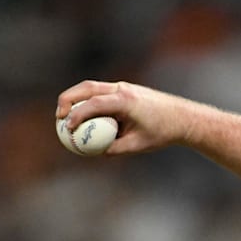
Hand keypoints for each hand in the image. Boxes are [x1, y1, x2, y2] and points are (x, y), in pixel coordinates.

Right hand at [55, 80, 198, 154]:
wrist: (183, 118)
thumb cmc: (163, 133)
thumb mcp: (139, 145)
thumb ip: (116, 149)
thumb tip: (95, 153)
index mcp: (126, 101)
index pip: (94, 104)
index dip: (77, 114)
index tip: (66, 127)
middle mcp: (123, 89)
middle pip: (87, 88)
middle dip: (68, 100)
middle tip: (58, 117)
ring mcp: (123, 87)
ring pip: (91, 87)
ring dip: (75, 98)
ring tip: (65, 116)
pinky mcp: (124, 89)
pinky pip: (100, 93)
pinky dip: (87, 101)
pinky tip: (81, 115)